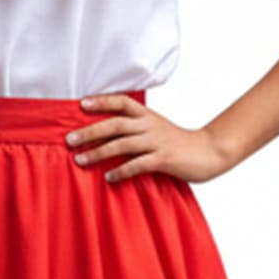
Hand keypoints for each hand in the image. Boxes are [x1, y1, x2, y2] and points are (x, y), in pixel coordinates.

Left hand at [64, 94, 236, 185]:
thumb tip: (105, 133)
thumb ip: (135, 128)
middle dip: (90, 131)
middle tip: (69, 140)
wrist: (209, 151)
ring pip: (122, 144)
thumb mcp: (156, 128)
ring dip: (99, 152)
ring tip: (80, 160)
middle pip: (115, 124)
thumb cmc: (177, 143)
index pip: (122, 102)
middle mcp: (150, 125)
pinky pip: (138, 164)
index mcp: (147, 116)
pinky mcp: (164, 159)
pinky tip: (108, 177)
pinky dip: (121, 171)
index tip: (81, 104)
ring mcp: (157, 142)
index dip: (102, 101)